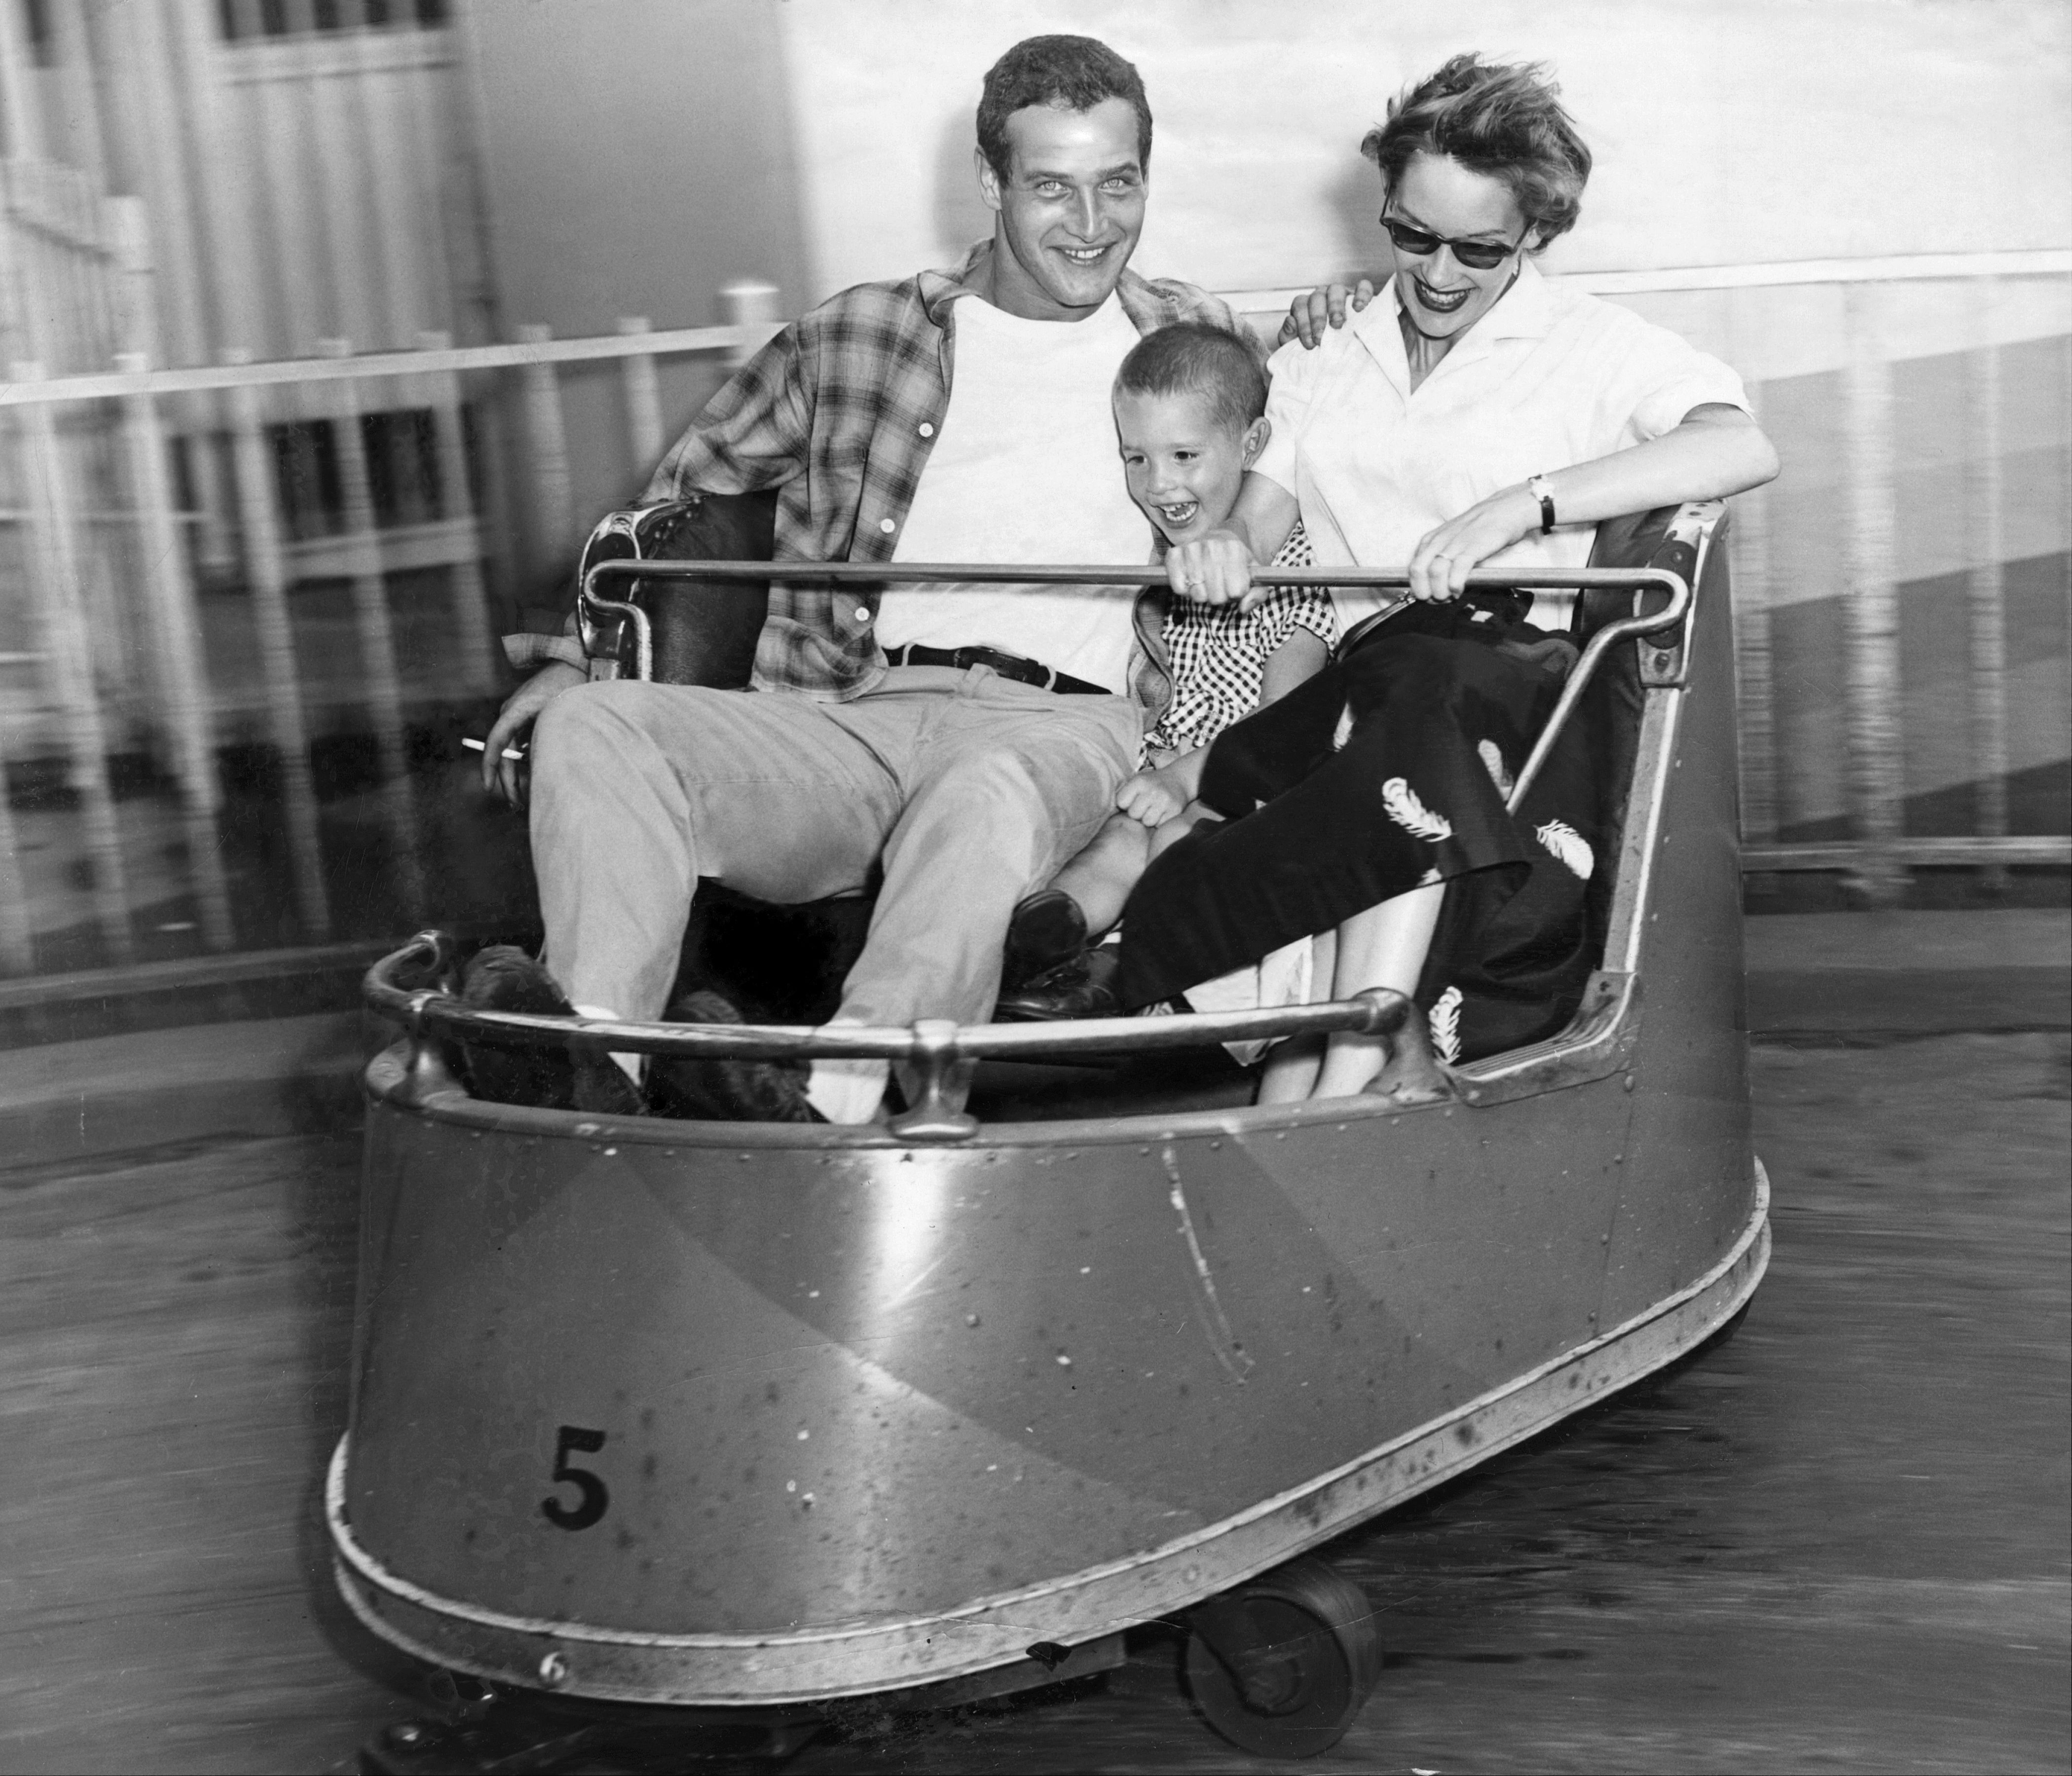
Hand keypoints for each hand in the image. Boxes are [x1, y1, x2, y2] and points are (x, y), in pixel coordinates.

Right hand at [482, 661, 583, 806]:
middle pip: (504, 752)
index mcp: (517, 709)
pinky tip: (535, 776)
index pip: (497, 741)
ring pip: (512, 749)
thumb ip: (550, 735)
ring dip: (517, 773)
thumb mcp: (564, 711)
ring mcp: (517, 713)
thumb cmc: (572, 682)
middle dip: (508, 781)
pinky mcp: (526, 715)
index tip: (489, 787)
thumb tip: (541, 765)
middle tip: (516, 805)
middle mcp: (512, 711)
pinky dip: (525, 759)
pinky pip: (520, 742)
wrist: (578, 659)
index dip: (491, 766)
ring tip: (525, 797)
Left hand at [1116, 764, 1190, 827]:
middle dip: (1139, 812)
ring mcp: (1165, 800)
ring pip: (1147, 822)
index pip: (1121, 802)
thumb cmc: (1152, 784)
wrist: (1179, 779)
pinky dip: (1161, 822)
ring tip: (1155, 809)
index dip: (1127, 804)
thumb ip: (1124, 794)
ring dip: (1150, 819)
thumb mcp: (1137, 782)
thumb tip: (1107, 811)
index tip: (1135, 799)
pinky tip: (1164, 812)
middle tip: (1147, 805)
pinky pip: (1160, 825)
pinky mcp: (1175, 810)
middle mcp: (1152, 790)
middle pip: (1134, 814)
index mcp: (1139, 781)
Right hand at [1166, 528, 1255, 609]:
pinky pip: (1179, 589)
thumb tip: (1243, 608)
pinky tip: (1192, 579)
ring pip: (1198, 594)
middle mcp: (1212, 546)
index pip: (1236, 592)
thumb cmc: (1237, 559)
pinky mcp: (1173, 555)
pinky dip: (1185, 590)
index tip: (1234, 582)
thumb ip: (1258, 593)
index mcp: (1235, 548)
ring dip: (1202, 592)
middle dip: (1220, 595)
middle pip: (1217, 597)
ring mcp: (1191, 549)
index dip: (1237, 592)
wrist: (1219, 536)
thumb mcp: (1255, 573)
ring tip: (1206, 579)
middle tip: (1219, 582)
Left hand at [1278, 279, 1375, 349]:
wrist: (1342, 360)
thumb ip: (1288, 337)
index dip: (1302, 323)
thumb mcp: (1299, 348)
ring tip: (1337, 324)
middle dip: (1317, 318)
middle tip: (1320, 337)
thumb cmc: (1318, 351)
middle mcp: (1322, 296)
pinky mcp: (1361, 295)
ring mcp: (1342, 294)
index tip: (1309, 343)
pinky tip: (1359, 308)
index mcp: (1306, 305)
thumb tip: (1290, 321)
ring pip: (1336, 289)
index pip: (1300, 304)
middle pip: (1316, 297)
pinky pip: (1363, 286)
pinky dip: (1362, 294)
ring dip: (1335, 306)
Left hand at [1406, 486, 1540, 602]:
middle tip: (1438, 600)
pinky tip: (1459, 590)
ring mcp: (1455, 544)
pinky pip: (1457, 570)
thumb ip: (1439, 558)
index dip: (1417, 587)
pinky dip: (1455, 585)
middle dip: (1425, 591)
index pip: (1412, 568)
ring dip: (1440, 591)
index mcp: (1430, 540)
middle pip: (1418, 571)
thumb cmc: (1477, 529)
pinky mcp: (1472, 547)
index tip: (1428, 597)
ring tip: (1450, 596)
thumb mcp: (1450, 540)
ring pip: (1435, 572)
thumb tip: (1432, 585)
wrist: (1504, 510)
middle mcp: (1438, 541)